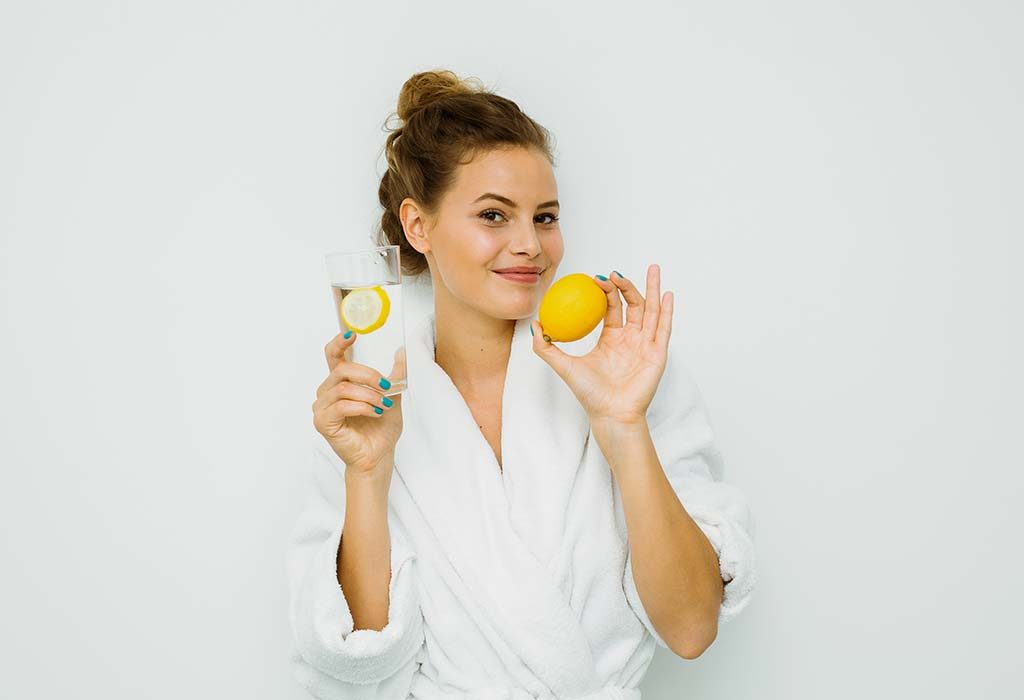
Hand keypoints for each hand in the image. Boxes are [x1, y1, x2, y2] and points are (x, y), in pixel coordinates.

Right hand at [312, 330, 404, 475]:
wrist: (379, 455)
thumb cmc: (381, 428)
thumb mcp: (392, 395)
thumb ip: (394, 375)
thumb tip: (402, 351)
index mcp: (341, 382)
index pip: (333, 356)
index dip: (339, 342)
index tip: (353, 334)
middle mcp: (327, 391)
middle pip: (342, 369)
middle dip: (367, 375)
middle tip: (386, 385)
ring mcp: (322, 407)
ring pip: (343, 388)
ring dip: (368, 395)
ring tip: (383, 405)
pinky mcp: (323, 422)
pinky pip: (341, 406)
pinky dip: (362, 407)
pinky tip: (375, 412)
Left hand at [530, 264, 674, 424]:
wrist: (610, 414)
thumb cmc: (590, 394)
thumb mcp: (563, 366)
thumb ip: (547, 347)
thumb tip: (534, 325)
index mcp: (612, 339)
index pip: (612, 307)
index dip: (607, 291)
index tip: (597, 278)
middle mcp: (631, 339)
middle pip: (633, 304)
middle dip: (627, 285)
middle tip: (615, 273)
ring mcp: (645, 345)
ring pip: (651, 311)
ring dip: (652, 289)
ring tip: (653, 269)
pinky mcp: (657, 354)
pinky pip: (663, 328)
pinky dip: (667, 310)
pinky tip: (666, 294)